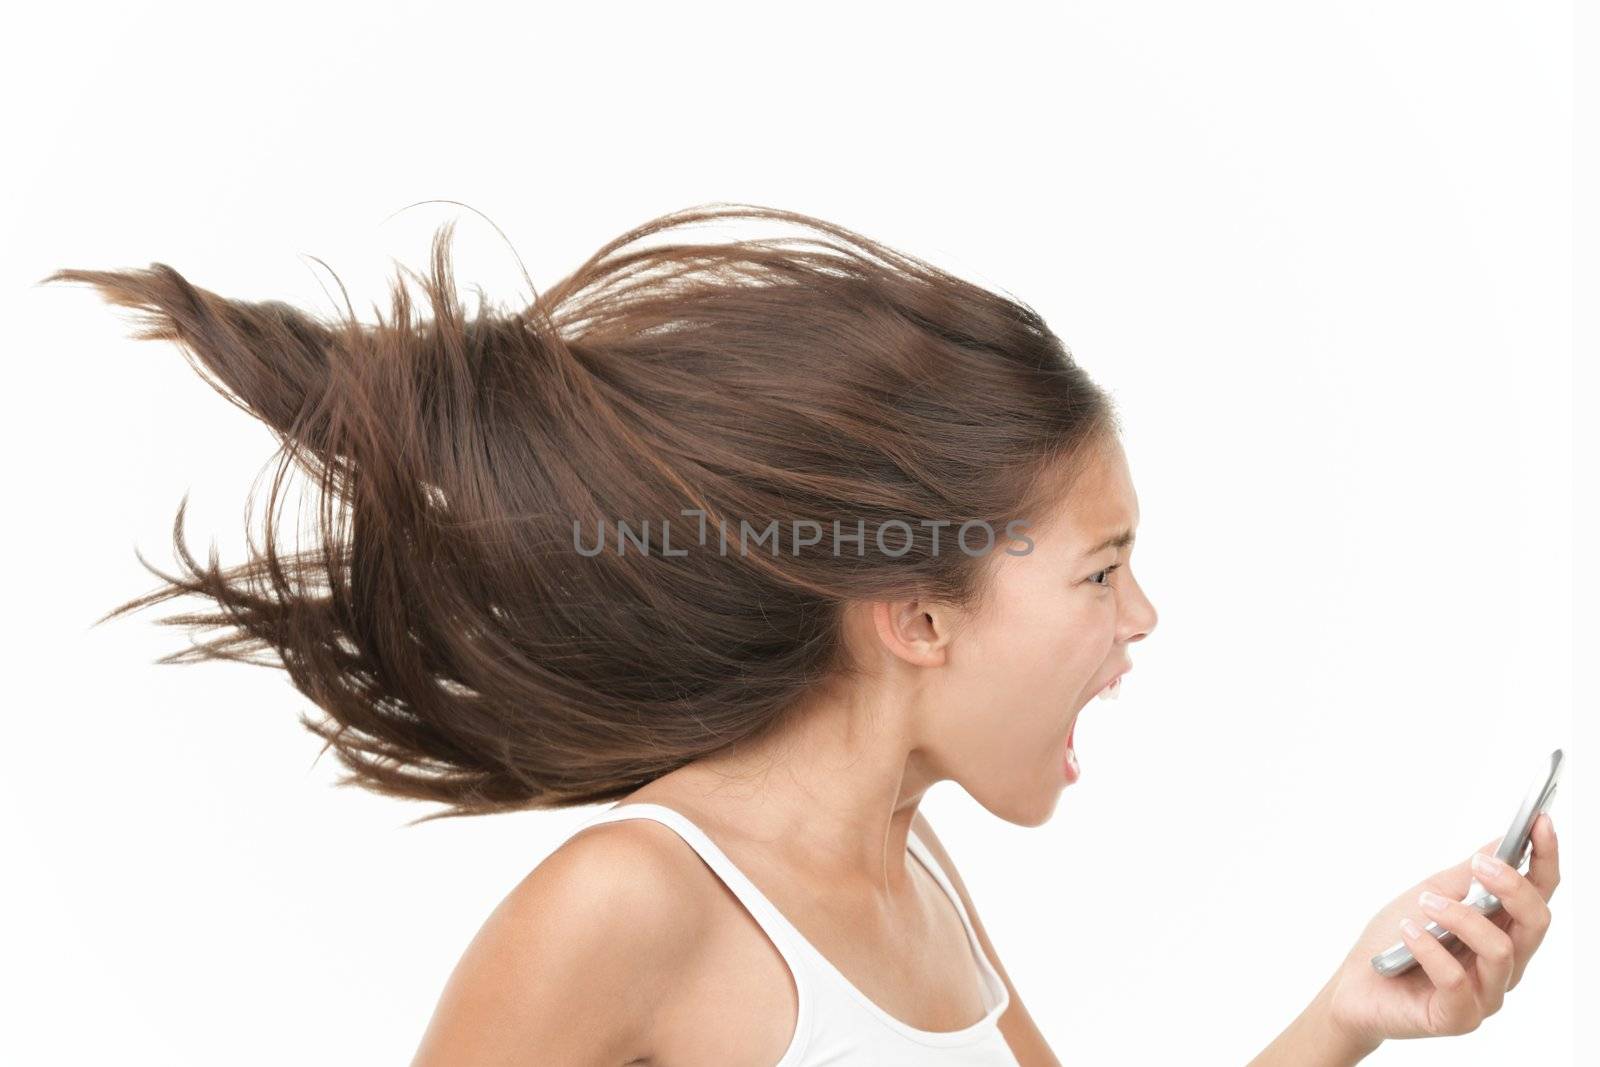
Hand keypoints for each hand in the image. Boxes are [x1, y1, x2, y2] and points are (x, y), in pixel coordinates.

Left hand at [1322, 813, 1559, 1046]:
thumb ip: (1466, 877)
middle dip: (1513, 886)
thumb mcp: (1428, 896)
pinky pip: (1456, 980)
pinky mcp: (1458, 1017)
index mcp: (1502, 931)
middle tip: (1480, 865)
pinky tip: (1408, 933)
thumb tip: (1502, 842)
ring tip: (1425, 904)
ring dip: (1460, 917)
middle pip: (1536, 922)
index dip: (1545, 858)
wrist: (1354, 989)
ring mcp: (1485, 994)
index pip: (1539, 894)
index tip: (1540, 821)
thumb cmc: (1394, 942)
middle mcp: (1503, 964)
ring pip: (1501, 950)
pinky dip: (1429, 949)